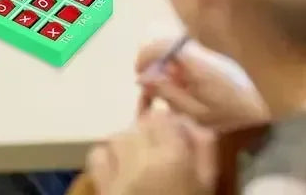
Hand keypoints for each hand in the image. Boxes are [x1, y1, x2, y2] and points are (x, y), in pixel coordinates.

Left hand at [87, 111, 215, 194]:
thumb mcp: (206, 186)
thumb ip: (204, 153)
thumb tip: (195, 126)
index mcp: (173, 157)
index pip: (165, 119)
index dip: (172, 126)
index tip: (178, 137)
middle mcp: (141, 156)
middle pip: (142, 125)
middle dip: (153, 134)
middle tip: (163, 153)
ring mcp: (118, 169)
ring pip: (120, 136)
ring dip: (130, 143)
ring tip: (143, 162)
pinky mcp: (102, 184)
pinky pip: (99, 155)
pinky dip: (108, 157)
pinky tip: (122, 170)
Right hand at [136, 39, 268, 129]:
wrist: (265, 113)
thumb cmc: (230, 117)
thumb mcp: (195, 112)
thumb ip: (168, 93)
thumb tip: (142, 78)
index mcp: (198, 63)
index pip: (164, 43)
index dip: (146, 53)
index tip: (138, 72)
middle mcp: (202, 52)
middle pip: (166, 43)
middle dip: (151, 60)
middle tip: (147, 83)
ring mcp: (208, 54)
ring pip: (173, 50)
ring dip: (162, 66)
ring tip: (162, 90)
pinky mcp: (211, 60)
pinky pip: (184, 58)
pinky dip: (174, 70)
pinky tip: (178, 88)